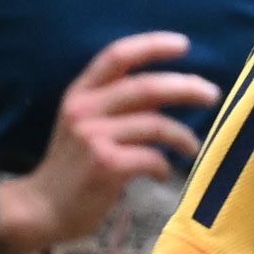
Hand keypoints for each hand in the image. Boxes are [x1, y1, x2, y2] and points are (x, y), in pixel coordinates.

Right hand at [7, 30, 222, 251]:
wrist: (42, 208)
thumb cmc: (71, 167)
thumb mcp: (84, 125)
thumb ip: (117, 105)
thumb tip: (168, 91)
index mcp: (79, 93)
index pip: (117, 55)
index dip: (152, 45)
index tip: (184, 45)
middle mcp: (84, 110)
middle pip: (146, 86)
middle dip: (186, 87)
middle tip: (211, 94)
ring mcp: (94, 137)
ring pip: (156, 124)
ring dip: (183, 136)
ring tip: (192, 147)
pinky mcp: (106, 165)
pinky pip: (152, 157)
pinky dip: (164, 166)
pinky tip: (162, 174)